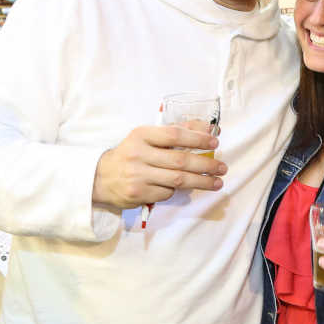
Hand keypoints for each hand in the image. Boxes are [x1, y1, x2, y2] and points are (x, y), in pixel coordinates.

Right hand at [92, 122, 223, 208]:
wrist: (101, 177)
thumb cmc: (132, 154)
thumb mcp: (148, 138)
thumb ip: (176, 132)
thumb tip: (209, 129)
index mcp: (141, 135)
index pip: (174, 135)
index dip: (197, 138)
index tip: (215, 142)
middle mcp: (138, 154)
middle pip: (180, 160)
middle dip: (206, 164)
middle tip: (222, 167)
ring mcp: (138, 176)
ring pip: (177, 180)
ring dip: (201, 181)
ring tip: (217, 182)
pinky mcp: (139, 194)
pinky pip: (167, 192)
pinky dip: (177, 190)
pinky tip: (182, 187)